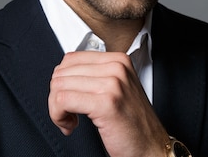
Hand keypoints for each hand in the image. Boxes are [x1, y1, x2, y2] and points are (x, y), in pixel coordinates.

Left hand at [49, 51, 168, 156]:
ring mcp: (113, 84)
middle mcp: (116, 68)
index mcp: (118, 60)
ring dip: (57, 109)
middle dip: (56, 96)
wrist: (151, 147)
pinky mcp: (106, 103)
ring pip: (59, 87)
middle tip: (68, 113)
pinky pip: (63, 101)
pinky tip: (71, 125)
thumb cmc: (132, 123)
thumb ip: (94, 76)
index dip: (62, 82)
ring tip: (70, 120)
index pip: (70, 59)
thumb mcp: (116, 89)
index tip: (68, 98)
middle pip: (62, 73)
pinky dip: (59, 116)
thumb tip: (62, 74)